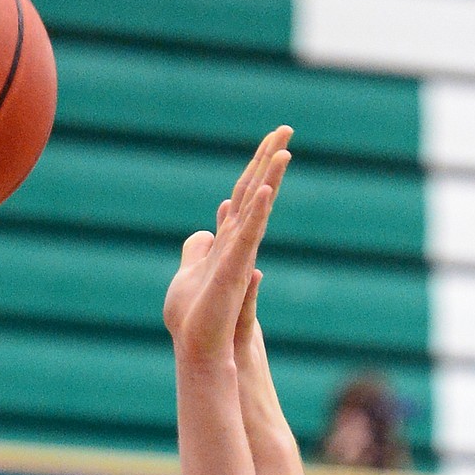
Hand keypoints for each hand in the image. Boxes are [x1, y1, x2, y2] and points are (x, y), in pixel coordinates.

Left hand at [163, 127, 290, 363]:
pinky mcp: (237, 269)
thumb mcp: (188, 274)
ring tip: (284, 149)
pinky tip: (266, 189)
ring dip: (271, 177)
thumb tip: (204, 233)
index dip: (255, 169)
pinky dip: (258, 211)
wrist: (198, 346)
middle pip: (256, 192)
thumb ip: (199, 251)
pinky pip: (250, 235)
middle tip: (286, 128)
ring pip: (258, 208)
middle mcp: (238, 243)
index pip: (244, 197)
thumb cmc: (193, 318)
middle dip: (268, 159)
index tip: (270, 143)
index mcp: (228, 241)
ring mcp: (240, 254)